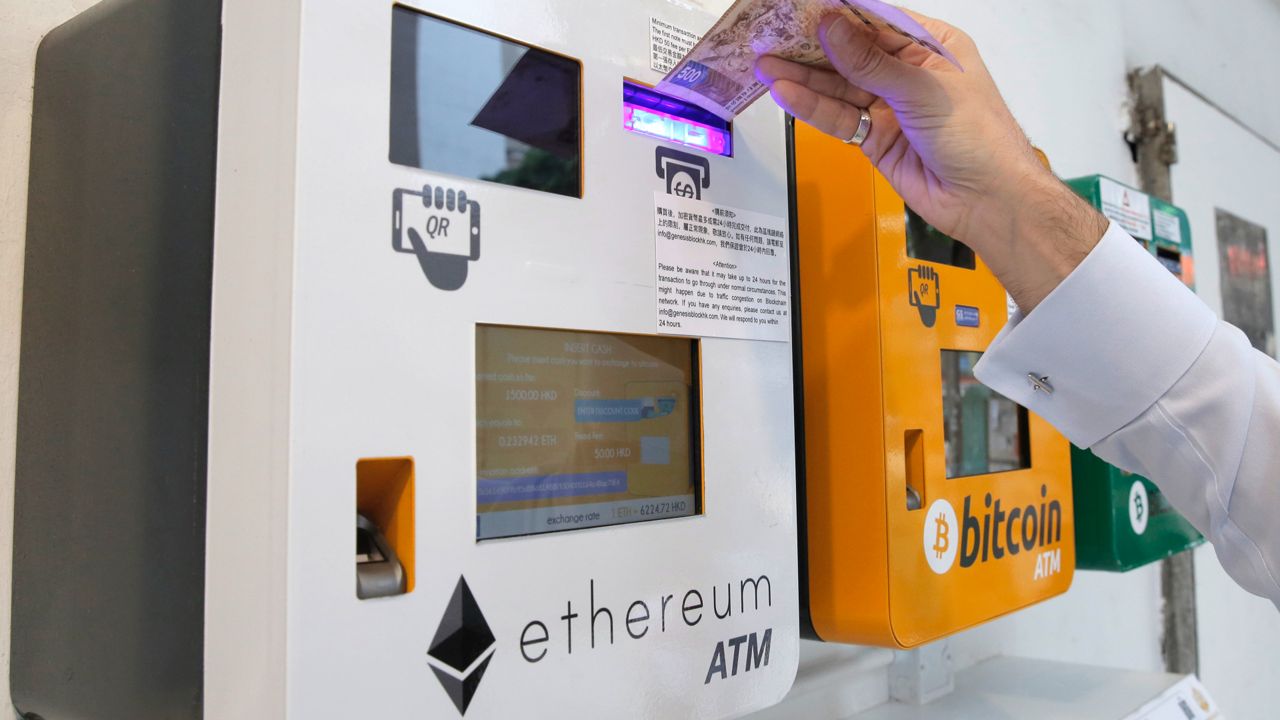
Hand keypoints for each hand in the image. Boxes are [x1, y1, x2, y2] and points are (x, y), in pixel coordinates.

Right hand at [755, 11, 1108, 312]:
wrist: (988, 202)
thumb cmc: (979, 138)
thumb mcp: (923, 90)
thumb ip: (871, 63)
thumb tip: (832, 28)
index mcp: (933, 47)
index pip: (877, 21)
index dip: (839, 14)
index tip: (804, 7)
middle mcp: (909, 73)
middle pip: (851, 53)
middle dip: (812, 46)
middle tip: (772, 35)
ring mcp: (889, 107)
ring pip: (838, 87)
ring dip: (803, 77)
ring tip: (765, 65)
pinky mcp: (874, 139)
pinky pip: (838, 118)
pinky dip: (812, 107)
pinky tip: (786, 93)